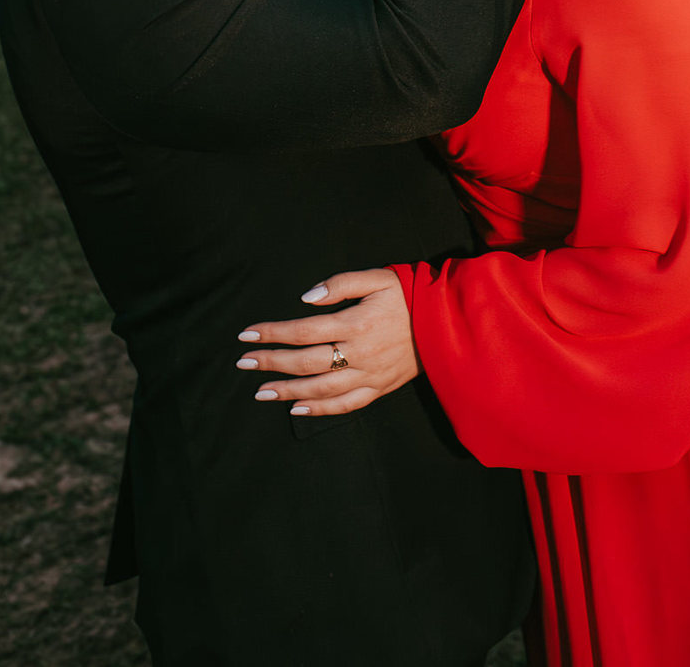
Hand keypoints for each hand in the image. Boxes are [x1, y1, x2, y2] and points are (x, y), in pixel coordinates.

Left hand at [235, 269, 418, 416]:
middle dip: (271, 362)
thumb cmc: (408, 294)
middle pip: (305, 362)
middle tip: (243, 363)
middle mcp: (359, 354)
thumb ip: (340, 284)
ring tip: (261, 391)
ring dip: (287, 391)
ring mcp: (369, 376)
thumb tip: (306, 298)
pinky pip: (345, 406)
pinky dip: (319, 410)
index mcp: (356, 323)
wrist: (445, 322)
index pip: (303, 330)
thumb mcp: (377, 277)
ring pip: (321, 390)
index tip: (247, 334)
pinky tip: (297, 409)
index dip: (273, 333)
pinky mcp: (379, 389)